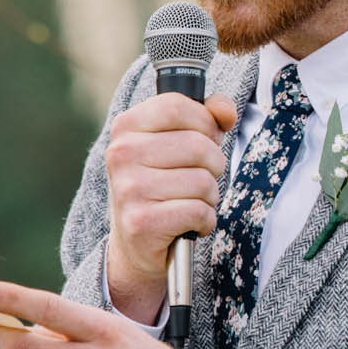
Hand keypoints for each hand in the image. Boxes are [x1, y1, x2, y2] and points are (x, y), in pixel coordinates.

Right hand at [102, 91, 238, 323]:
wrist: (136, 242)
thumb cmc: (162, 183)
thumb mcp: (177, 140)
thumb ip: (206, 115)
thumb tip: (226, 112)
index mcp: (126, 126)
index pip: (177, 106)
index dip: (204, 122)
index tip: (204, 138)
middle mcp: (121, 154)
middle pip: (199, 145)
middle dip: (213, 165)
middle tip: (198, 179)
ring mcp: (129, 189)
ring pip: (204, 181)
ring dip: (209, 196)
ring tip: (190, 202)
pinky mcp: (141, 222)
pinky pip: (199, 212)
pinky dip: (205, 221)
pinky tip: (188, 223)